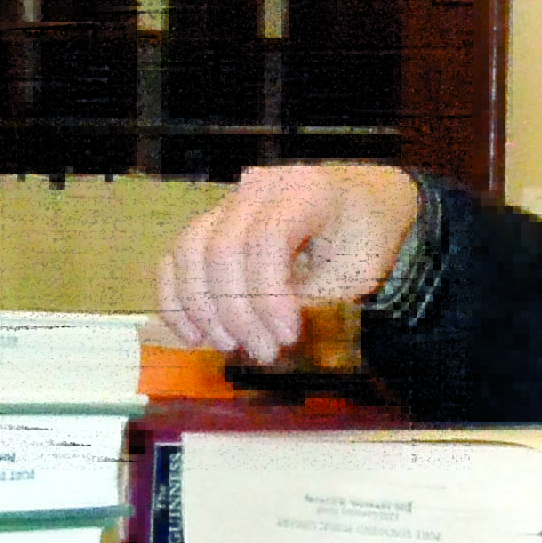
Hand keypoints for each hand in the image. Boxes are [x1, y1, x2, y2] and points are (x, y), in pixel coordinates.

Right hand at [154, 163, 425, 360]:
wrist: (361, 208)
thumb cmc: (363, 239)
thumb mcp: (357, 271)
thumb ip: (317, 297)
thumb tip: (272, 334)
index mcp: (302, 192)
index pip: (266, 240)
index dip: (268, 295)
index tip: (287, 337)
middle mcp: (256, 190)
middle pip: (221, 248)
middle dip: (237, 311)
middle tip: (264, 352)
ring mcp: (228, 205)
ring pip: (189, 251)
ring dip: (202, 308)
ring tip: (230, 346)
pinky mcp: (211, 227)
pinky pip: (177, 259)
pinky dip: (177, 299)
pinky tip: (195, 337)